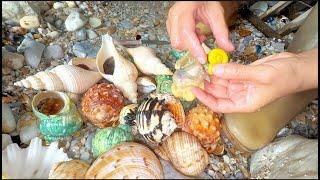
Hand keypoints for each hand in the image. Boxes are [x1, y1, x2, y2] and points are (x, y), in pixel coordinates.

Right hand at [166, 1, 237, 63]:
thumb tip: (228, 48)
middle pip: (178, 42)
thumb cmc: (205, 1)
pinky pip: (176, 40)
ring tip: (200, 35)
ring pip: (176, 43)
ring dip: (189, 44)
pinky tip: (195, 34)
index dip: (194, 48)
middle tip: (203, 41)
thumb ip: (221, 31)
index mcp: (184, 11)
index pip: (186, 33)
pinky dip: (187, 41)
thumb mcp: (216, 13)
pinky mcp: (171, 25)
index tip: (203, 59)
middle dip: (191, 47)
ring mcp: (170, 21)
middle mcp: (174, 16)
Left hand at [192, 50, 317, 112]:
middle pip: (217, 92)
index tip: (194, 90)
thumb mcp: (260, 76)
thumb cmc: (284, 78)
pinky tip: (212, 62)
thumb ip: (237, 73)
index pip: (219, 105)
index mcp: (244, 103)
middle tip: (195, 73)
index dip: (205, 99)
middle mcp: (240, 95)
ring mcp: (241, 84)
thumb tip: (215, 70)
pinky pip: (228, 72)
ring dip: (212, 75)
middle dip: (206, 84)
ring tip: (201, 66)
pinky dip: (220, 68)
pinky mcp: (243, 74)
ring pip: (221, 81)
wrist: (296, 68)